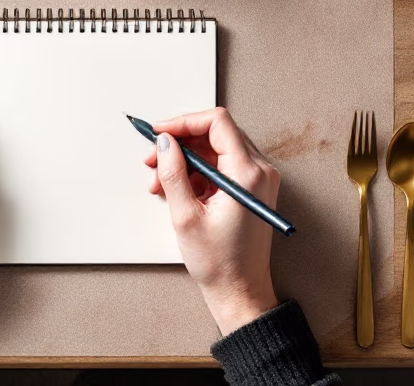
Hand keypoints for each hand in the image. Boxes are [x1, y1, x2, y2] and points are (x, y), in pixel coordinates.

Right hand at [144, 107, 280, 334]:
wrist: (240, 291)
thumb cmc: (220, 262)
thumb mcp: (186, 216)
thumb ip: (173, 173)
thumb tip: (165, 144)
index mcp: (247, 174)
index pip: (216, 122)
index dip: (183, 122)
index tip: (160, 132)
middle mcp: (259, 171)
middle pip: (216, 133)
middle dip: (180, 142)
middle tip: (154, 158)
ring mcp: (258, 179)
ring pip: (216, 149)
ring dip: (185, 159)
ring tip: (160, 181)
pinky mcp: (251, 188)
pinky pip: (222, 165)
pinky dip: (197, 172)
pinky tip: (177, 189)